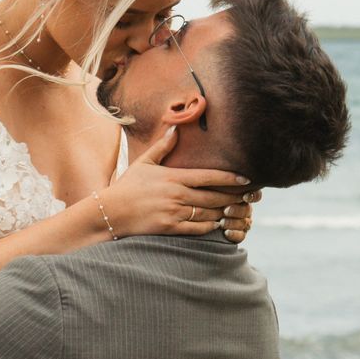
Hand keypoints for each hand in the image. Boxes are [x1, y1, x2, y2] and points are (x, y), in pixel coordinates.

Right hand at [97, 125, 258, 239]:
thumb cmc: (127, 187)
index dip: (230, 179)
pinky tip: (217, 224)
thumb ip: (162, 147)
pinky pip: (198, 228)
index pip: (209, 177)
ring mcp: (174, 213)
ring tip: (237, 211)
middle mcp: (177, 195)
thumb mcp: (144, 163)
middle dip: (234, 197)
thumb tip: (175, 129)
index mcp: (174, 177)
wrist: (110, 212)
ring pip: (209, 213)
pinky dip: (210, 227)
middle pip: (214, 197)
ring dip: (224, 212)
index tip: (246, 179)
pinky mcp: (170, 228)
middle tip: (249, 198)